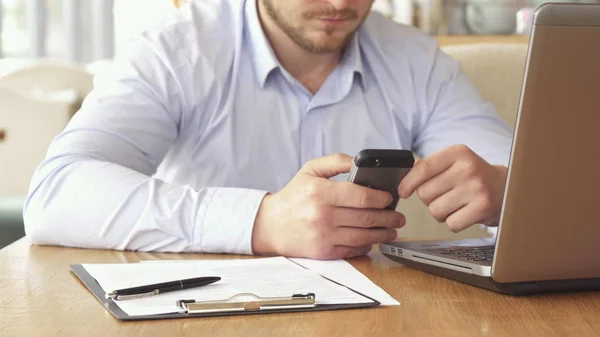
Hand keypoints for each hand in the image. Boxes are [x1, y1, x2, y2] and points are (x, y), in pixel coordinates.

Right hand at [251, 153, 405, 259]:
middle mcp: (323, 214)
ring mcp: (324, 235)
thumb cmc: (294, 196)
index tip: (390, 198)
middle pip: (367, 217)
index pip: (361, 196)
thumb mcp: (310, 170)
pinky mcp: (324, 251)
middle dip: (389, 217)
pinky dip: (367, 245)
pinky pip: (353, 249)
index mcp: (321, 192)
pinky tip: (373, 239)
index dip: (382, 198)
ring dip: (383, 233)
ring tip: (392, 229)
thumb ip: (336, 161)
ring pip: (364, 235)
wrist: (272, 225)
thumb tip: (360, 161)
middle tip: (398, 216)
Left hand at [398, 145, 507, 231]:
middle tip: (446, 195)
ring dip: (441, 212)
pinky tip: (465, 213)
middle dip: (430, 199)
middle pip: (425, 193)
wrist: (509, 187)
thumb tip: (404, 181)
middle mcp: (467, 168)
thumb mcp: (455, 162)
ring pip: (436, 210)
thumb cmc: (474, 176)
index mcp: (457, 153)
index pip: (423, 168)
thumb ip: (430, 167)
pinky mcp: (483, 208)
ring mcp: (476, 188)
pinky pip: (451, 223)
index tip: (404, 192)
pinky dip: (454, 222)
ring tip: (456, 204)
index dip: (408, 183)